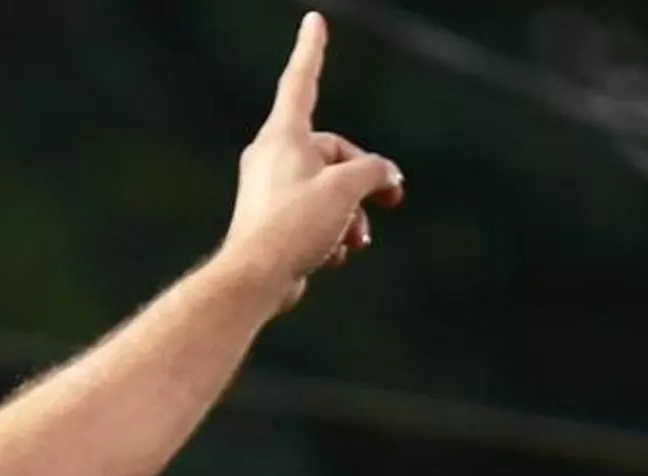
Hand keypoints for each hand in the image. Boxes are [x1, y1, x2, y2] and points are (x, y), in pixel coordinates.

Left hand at [221, 11, 405, 310]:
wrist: (256, 278)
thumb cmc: (294, 225)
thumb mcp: (346, 188)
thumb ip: (374, 171)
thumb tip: (385, 177)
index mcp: (283, 136)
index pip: (301, 81)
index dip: (311, 50)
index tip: (313, 21)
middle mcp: (273, 157)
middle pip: (335, 153)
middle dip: (365, 181)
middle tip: (392, 199)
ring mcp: (272, 190)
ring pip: (330, 191)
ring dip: (351, 216)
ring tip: (354, 240)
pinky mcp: (274, 222)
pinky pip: (316, 217)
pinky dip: (331, 235)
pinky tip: (330, 256)